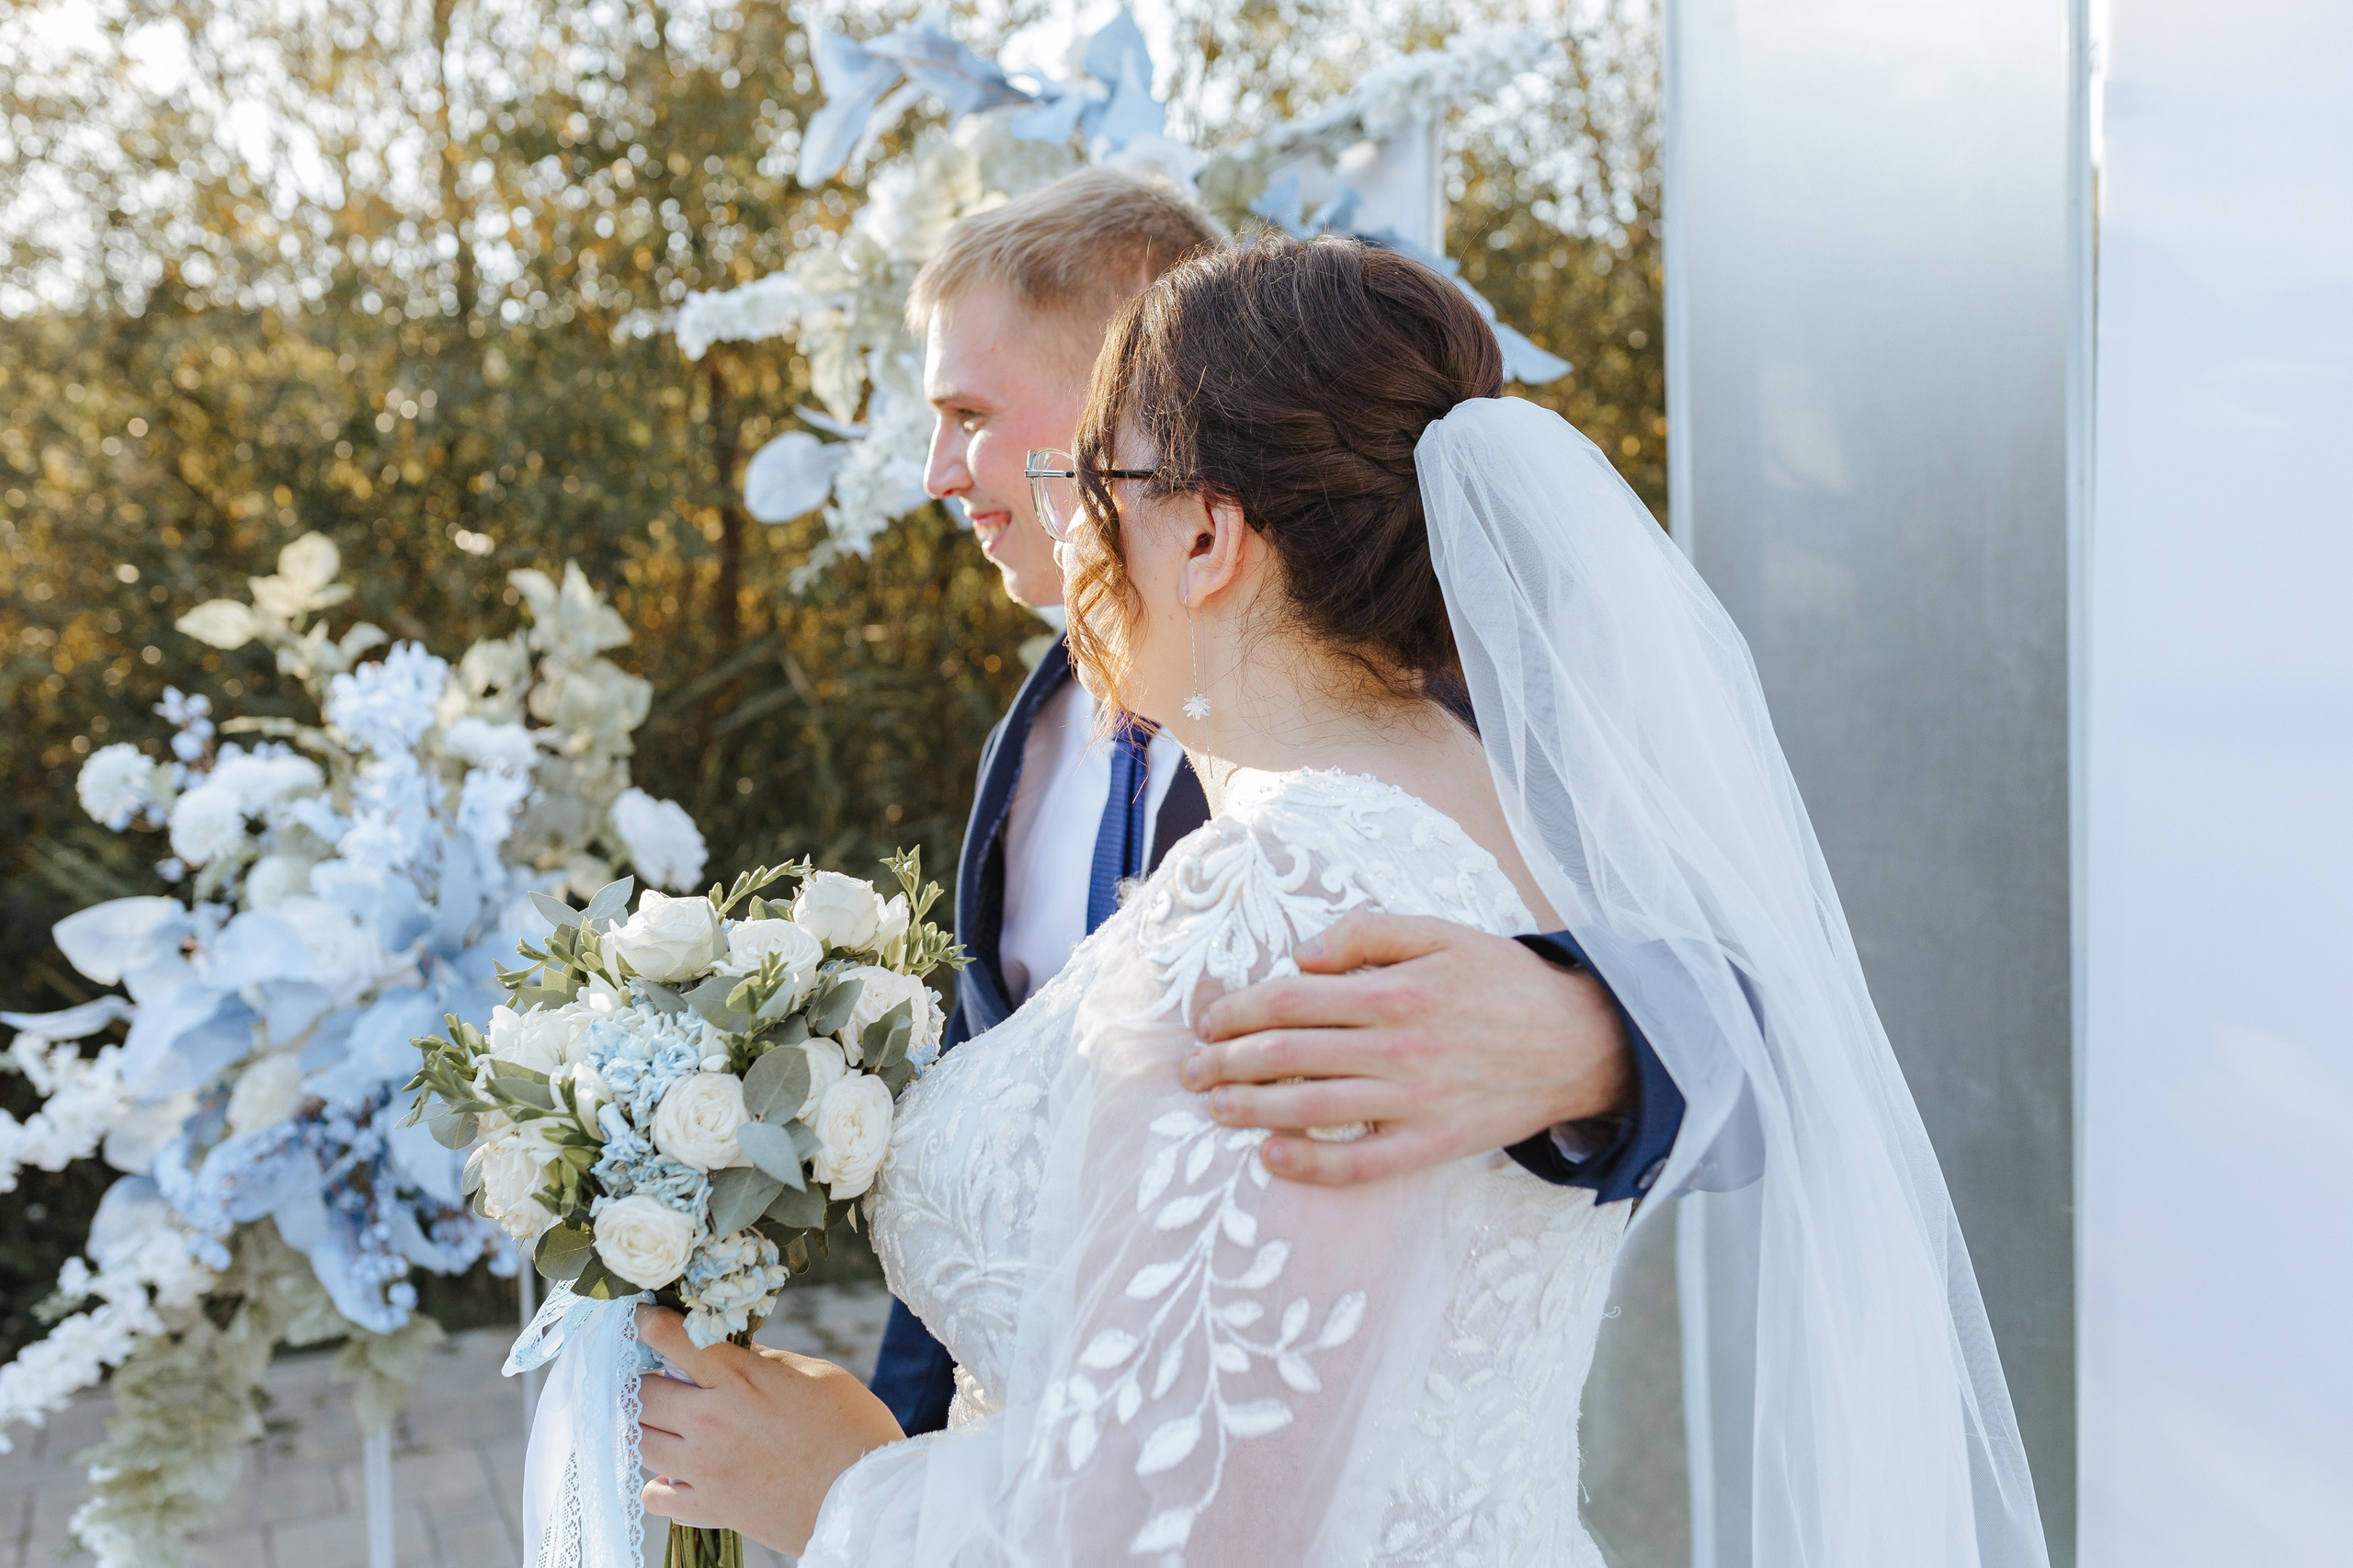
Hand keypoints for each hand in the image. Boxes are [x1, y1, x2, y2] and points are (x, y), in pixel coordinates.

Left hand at [636, 1305, 902, 1554]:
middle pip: (639, 1393)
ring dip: (647, 1428)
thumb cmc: (852, 1427)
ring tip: (668, 1425)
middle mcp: (711, 1421)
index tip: (642, 1318)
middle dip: (643, 1380)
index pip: (670, 1338)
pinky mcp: (709, 1508)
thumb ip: (765, 1361)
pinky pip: (654, 1496)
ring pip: (637, 1442)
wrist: (867, 1496)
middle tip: (660, 1379)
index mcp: (738, 1378)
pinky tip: (681, 1474)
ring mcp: (705, 1468)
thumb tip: (733, 1350)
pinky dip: (659, 1484)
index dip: (647, 1322)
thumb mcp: (815, 1374)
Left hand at [1182, 912, 1630, 1184]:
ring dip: (1252, 1110)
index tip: (1208, 1021)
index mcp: (1397, 989)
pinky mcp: (1434, 1143)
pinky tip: (1273, 1157)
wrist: (1579, 1042)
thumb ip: (1370, 931)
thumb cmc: (1503, 981)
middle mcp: (1400, 1046)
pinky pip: (1362, 1163)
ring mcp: (1416, 1100)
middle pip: (1291, 1054)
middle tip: (1190, 1069)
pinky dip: (1313, 1164)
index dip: (1240, 1011)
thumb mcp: (1443, 932)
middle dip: (1229, 1061)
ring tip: (1213, 1108)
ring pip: (1314, 1108)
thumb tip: (1303, 954)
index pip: (1293, 1000)